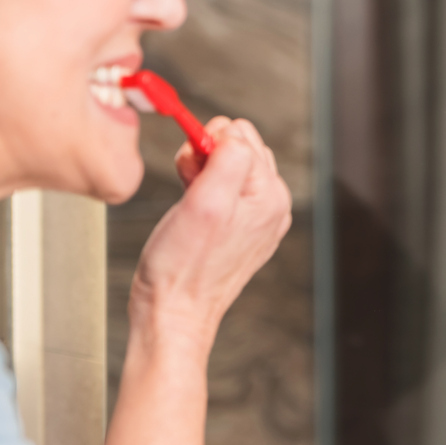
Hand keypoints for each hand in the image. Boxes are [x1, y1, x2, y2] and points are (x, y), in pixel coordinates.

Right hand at [130, 116, 291, 352]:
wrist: (174, 312)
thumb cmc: (182, 267)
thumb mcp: (204, 202)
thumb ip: (226, 158)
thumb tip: (232, 132)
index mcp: (270, 195)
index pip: (241, 133)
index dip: (206, 145)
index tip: (191, 172)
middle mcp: (271, 204)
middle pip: (238, 145)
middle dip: (206, 156)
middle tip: (188, 187)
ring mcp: (258, 217)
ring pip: (229, 164)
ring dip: (202, 172)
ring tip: (189, 201)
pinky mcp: (240, 227)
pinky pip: (224, 187)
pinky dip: (203, 189)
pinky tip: (192, 210)